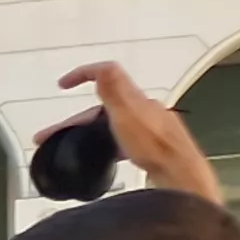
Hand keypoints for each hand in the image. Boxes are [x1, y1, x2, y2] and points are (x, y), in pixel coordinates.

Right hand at [53, 62, 216, 202]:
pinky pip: (129, 136)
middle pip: (108, 101)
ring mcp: (152, 124)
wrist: (179, 171)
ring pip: (118, 119)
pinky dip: (113, 141)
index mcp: (135, 98)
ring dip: (96, 127)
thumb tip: (101, 68)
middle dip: (82, 113)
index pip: (107, 74)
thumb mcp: (126, 115)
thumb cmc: (154, 147)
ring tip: (81, 142)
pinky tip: (111, 154)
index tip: (64, 83)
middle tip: (59, 129)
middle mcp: (145, 107)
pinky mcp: (156, 142)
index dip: (82, 74)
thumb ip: (113, 91)